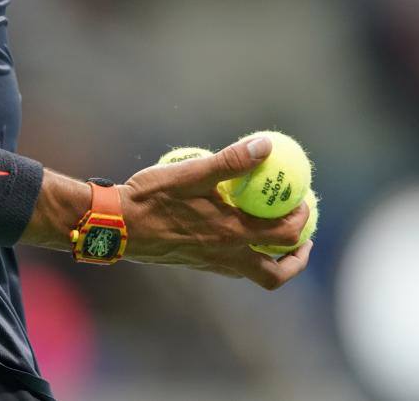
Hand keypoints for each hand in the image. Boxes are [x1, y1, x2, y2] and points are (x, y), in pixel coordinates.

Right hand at [120, 137, 312, 289]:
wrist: (114, 226)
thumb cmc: (150, 198)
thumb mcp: (190, 173)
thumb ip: (230, 161)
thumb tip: (265, 144)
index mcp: (231, 233)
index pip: (286, 234)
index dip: (303, 218)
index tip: (304, 199)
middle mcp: (225, 256)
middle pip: (276, 273)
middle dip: (297, 256)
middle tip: (302, 234)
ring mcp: (209, 264)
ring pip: (253, 274)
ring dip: (272, 259)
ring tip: (274, 237)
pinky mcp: (194, 264)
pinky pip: (230, 266)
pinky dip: (244, 254)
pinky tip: (232, 231)